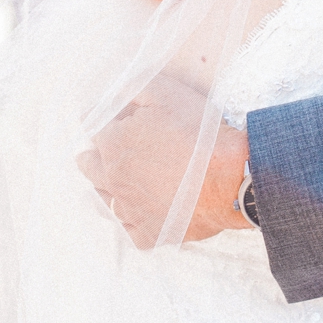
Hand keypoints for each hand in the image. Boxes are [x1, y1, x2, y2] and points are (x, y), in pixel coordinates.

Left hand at [78, 74, 251, 244]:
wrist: (232, 180)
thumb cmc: (200, 135)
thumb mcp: (167, 94)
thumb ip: (134, 88)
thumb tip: (114, 95)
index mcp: (113, 144)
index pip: (96, 129)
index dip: (107, 121)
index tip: (111, 120)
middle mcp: (113, 180)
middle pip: (90, 167)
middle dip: (93, 156)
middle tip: (99, 153)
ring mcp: (129, 210)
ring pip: (106, 200)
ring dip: (109, 188)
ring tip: (118, 183)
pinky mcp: (149, 233)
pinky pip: (131, 229)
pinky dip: (134, 220)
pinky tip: (141, 212)